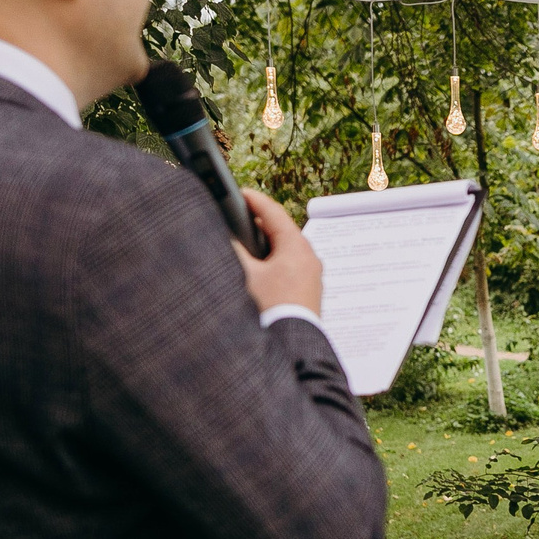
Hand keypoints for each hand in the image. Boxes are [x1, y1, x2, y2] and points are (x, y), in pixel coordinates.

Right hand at [234, 189, 321, 314]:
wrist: (293, 346)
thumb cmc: (272, 310)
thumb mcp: (246, 276)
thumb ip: (234, 251)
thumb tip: (226, 237)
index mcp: (296, 247)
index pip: (273, 213)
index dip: (254, 200)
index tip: (241, 192)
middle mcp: (310, 258)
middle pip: (282, 231)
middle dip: (260, 223)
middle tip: (240, 216)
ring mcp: (312, 276)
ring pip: (287, 250)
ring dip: (267, 245)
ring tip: (247, 243)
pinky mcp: (310, 292)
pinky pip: (291, 267)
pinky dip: (275, 262)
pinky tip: (261, 270)